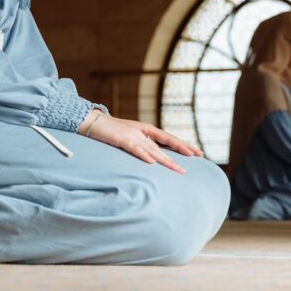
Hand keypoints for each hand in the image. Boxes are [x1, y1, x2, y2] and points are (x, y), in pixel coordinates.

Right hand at [82, 114, 202, 173]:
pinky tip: (153, 162)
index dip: (183, 145)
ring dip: (167, 160)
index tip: (197, 152)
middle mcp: (142, 131)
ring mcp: (133, 135)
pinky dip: (144, 155)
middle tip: (198, 156)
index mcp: (146, 129)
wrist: (93, 121)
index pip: (169, 138)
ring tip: (179, 169)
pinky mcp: (122, 139)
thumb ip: (143, 144)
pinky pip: (135, 149)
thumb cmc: (112, 131)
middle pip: (166, 143)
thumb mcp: (131, 136)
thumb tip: (155, 156)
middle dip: (182, 151)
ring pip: (154, 149)